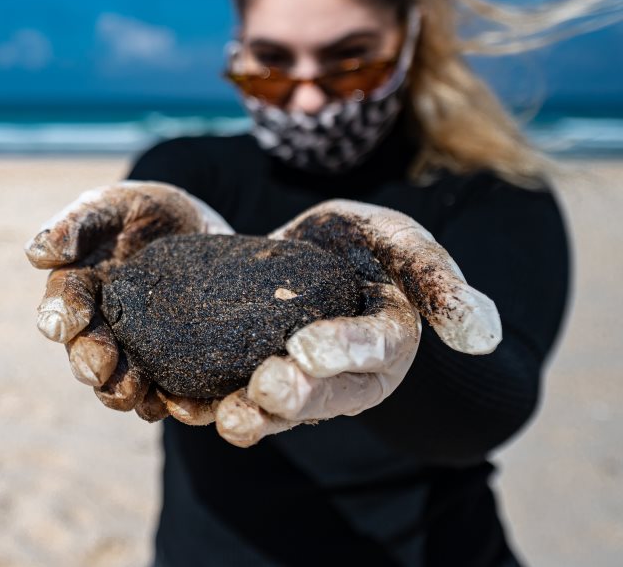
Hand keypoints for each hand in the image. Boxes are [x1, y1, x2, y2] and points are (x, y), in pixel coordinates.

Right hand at [25, 181, 232, 421]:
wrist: (200, 231)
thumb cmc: (142, 213)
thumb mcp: (111, 206)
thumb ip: (77, 224)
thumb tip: (38, 253)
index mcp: (78, 290)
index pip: (61, 306)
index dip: (60, 317)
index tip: (63, 324)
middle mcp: (100, 328)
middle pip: (87, 352)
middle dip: (89, 361)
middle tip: (98, 368)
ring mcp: (136, 350)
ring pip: (122, 382)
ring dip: (122, 391)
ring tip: (135, 393)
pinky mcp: (175, 365)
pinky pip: (170, 391)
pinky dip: (175, 402)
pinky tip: (183, 404)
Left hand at [213, 200, 500, 446]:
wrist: (310, 249)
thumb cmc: (365, 244)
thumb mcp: (401, 243)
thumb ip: (437, 279)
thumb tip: (481, 336)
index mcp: (388, 346)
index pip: (373, 352)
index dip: (343, 351)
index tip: (307, 347)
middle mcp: (344, 378)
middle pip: (324, 395)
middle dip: (295, 396)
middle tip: (265, 387)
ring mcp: (297, 384)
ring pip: (277, 411)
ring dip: (251, 417)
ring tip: (225, 416)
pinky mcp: (249, 378)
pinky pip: (230, 398)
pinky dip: (205, 404)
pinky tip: (180, 403)